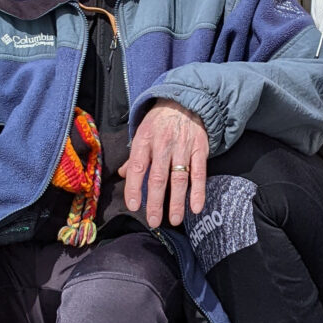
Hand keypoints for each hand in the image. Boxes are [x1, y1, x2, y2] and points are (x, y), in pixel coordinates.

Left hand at [119, 99, 207, 227]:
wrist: (185, 102)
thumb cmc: (159, 121)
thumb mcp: (142, 133)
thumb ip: (134, 156)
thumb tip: (123, 175)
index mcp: (145, 140)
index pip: (137, 167)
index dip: (134, 188)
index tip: (133, 206)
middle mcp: (163, 144)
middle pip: (158, 177)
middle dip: (155, 202)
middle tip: (154, 221)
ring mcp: (183, 147)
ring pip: (179, 178)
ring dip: (177, 201)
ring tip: (174, 219)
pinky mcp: (200, 149)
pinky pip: (199, 173)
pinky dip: (198, 191)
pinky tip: (196, 207)